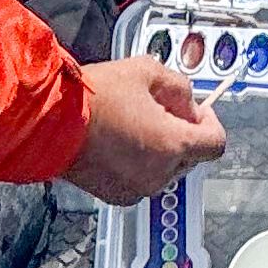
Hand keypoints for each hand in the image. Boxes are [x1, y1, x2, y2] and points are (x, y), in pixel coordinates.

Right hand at [66, 56, 227, 204]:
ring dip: (160, 150)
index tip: (198, 110)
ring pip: (165, 169)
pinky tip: (120, 141)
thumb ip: (179, 88)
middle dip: (182, 133)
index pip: (215, 144)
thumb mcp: (147, 72)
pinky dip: (139, 163)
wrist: (51, 122)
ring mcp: (137, 188)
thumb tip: (189, 104)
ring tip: (135, 123)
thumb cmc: (97, 96)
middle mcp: (160, 174)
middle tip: (161, 110)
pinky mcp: (116, 195)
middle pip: (190, 157)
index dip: (210, 123)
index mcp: (174, 145)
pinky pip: (142, 179)